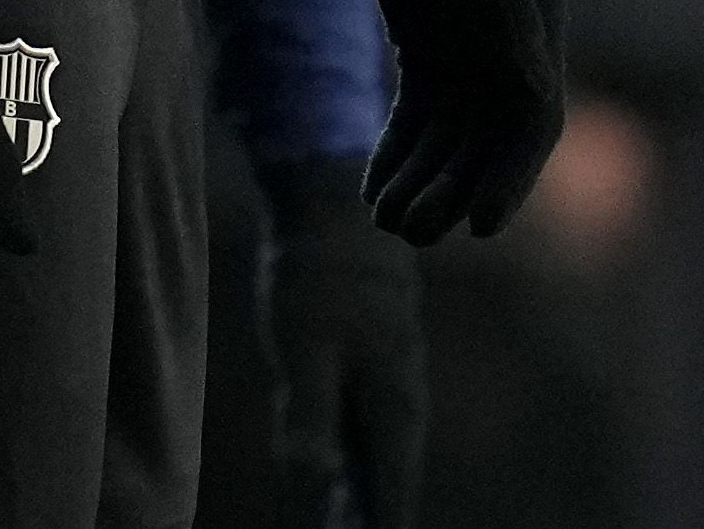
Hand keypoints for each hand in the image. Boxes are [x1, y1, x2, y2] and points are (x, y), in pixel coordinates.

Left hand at [263, 154, 425, 524]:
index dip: (380, 527)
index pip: (391, 491)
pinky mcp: (369, 360)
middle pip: (390, 479)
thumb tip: (312, 480)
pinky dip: (356, 460)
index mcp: (391, 402)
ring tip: (347, 526)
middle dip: (375, 517)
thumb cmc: (317, 278)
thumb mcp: (305, 348)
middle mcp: (399, 395)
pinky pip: (366, 426)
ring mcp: (387, 376)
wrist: (333, 205)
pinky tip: (337, 471)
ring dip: (367, 495)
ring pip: (380, 454)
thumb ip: (308, 416)